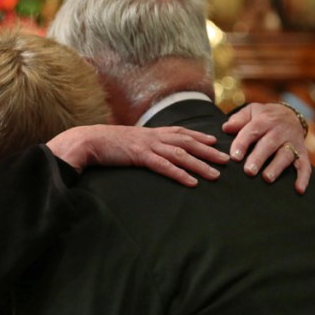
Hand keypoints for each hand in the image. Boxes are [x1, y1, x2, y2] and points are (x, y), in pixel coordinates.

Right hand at [46, 125, 229, 186]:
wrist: (88, 140)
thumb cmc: (105, 143)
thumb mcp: (127, 141)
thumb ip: (140, 145)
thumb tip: (146, 150)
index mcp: (150, 132)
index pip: (181, 132)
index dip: (199, 136)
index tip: (215, 140)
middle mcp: (153, 136)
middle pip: (187, 142)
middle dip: (209, 151)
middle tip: (226, 159)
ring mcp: (148, 145)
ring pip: (181, 154)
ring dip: (200, 165)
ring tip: (216, 175)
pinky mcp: (140, 156)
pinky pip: (164, 166)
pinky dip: (180, 174)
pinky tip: (192, 182)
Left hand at [222, 103, 310, 193]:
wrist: (290, 114)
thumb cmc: (264, 117)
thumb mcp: (252, 111)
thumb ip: (238, 119)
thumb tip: (226, 128)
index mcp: (265, 120)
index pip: (252, 130)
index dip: (243, 143)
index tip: (234, 157)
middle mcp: (280, 130)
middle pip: (269, 144)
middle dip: (259, 158)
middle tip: (249, 171)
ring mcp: (293, 142)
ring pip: (286, 155)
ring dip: (277, 167)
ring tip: (267, 178)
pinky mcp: (302, 152)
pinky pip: (305, 165)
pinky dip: (303, 177)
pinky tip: (299, 189)